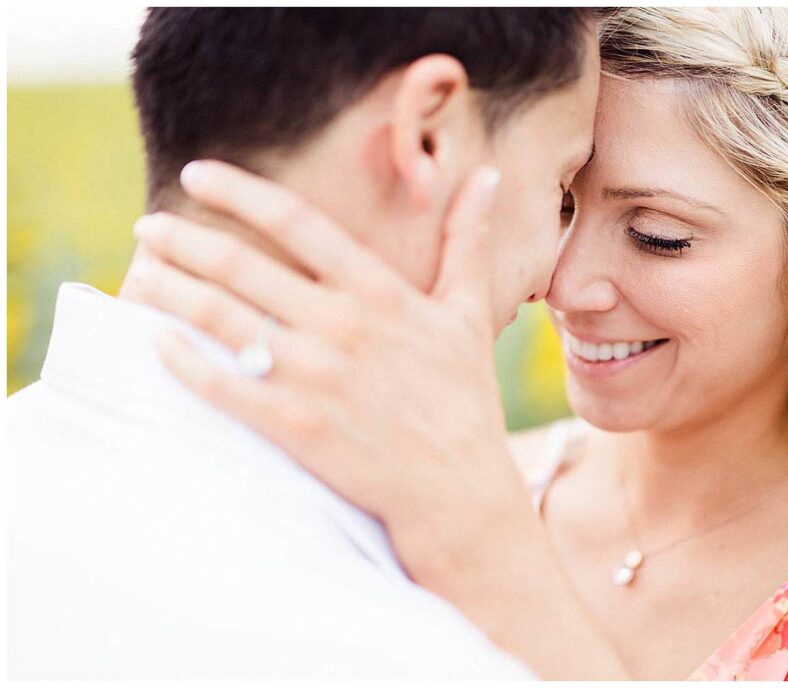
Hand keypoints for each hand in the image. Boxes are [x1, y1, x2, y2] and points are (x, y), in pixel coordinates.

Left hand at [131, 160, 526, 563]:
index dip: (240, 192)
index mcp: (379, 293)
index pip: (297, 222)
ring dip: (169, 289)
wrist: (456, 487)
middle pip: (240, 266)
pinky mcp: (293, 425)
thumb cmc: (463, 398)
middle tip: (149, 226)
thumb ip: (469, 241)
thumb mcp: (469, 314)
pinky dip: (181, 362)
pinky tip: (155, 342)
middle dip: (184, 239)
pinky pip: (222, 385)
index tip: (198, 173)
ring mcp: (313, 377)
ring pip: (219, 319)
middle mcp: (340, 326)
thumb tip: (488, 178)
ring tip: (138, 272)